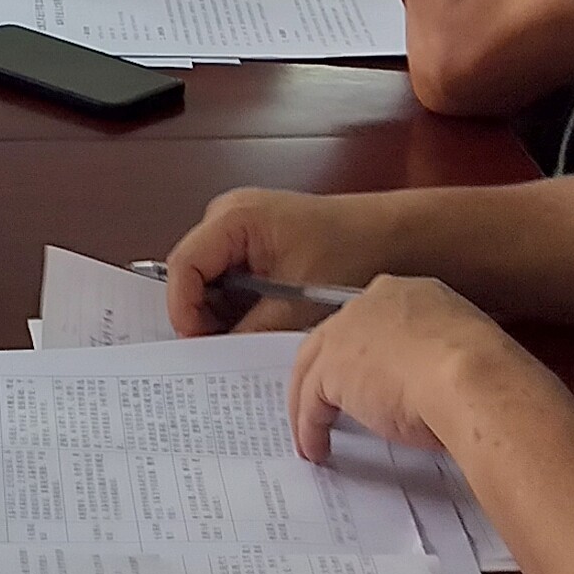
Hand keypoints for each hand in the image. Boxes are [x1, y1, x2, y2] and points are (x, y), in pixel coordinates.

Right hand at [158, 185, 397, 337]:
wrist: (389, 236)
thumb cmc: (350, 251)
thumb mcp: (296, 303)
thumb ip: (251, 331)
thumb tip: (219, 358)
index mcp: (234, 217)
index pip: (184, 266)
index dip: (184, 310)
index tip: (199, 346)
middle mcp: (228, 215)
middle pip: (192, 274)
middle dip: (204, 315)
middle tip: (224, 351)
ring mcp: (238, 227)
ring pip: (209, 279)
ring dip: (223, 312)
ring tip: (248, 337)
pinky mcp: (252, 240)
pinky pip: (229, 277)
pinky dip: (239, 304)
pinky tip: (259, 323)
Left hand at [289, 277, 518, 465]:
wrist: (469, 377)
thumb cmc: (484, 373)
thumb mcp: (465, 356)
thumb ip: (441, 362)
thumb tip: (438, 391)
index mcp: (414, 295)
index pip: (378, 319)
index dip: (370, 349)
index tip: (369, 374)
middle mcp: (374, 303)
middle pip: (337, 336)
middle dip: (331, 369)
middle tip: (328, 401)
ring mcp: (346, 332)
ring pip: (314, 365)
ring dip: (310, 401)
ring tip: (312, 431)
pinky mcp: (330, 369)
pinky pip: (310, 400)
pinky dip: (309, 427)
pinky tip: (316, 447)